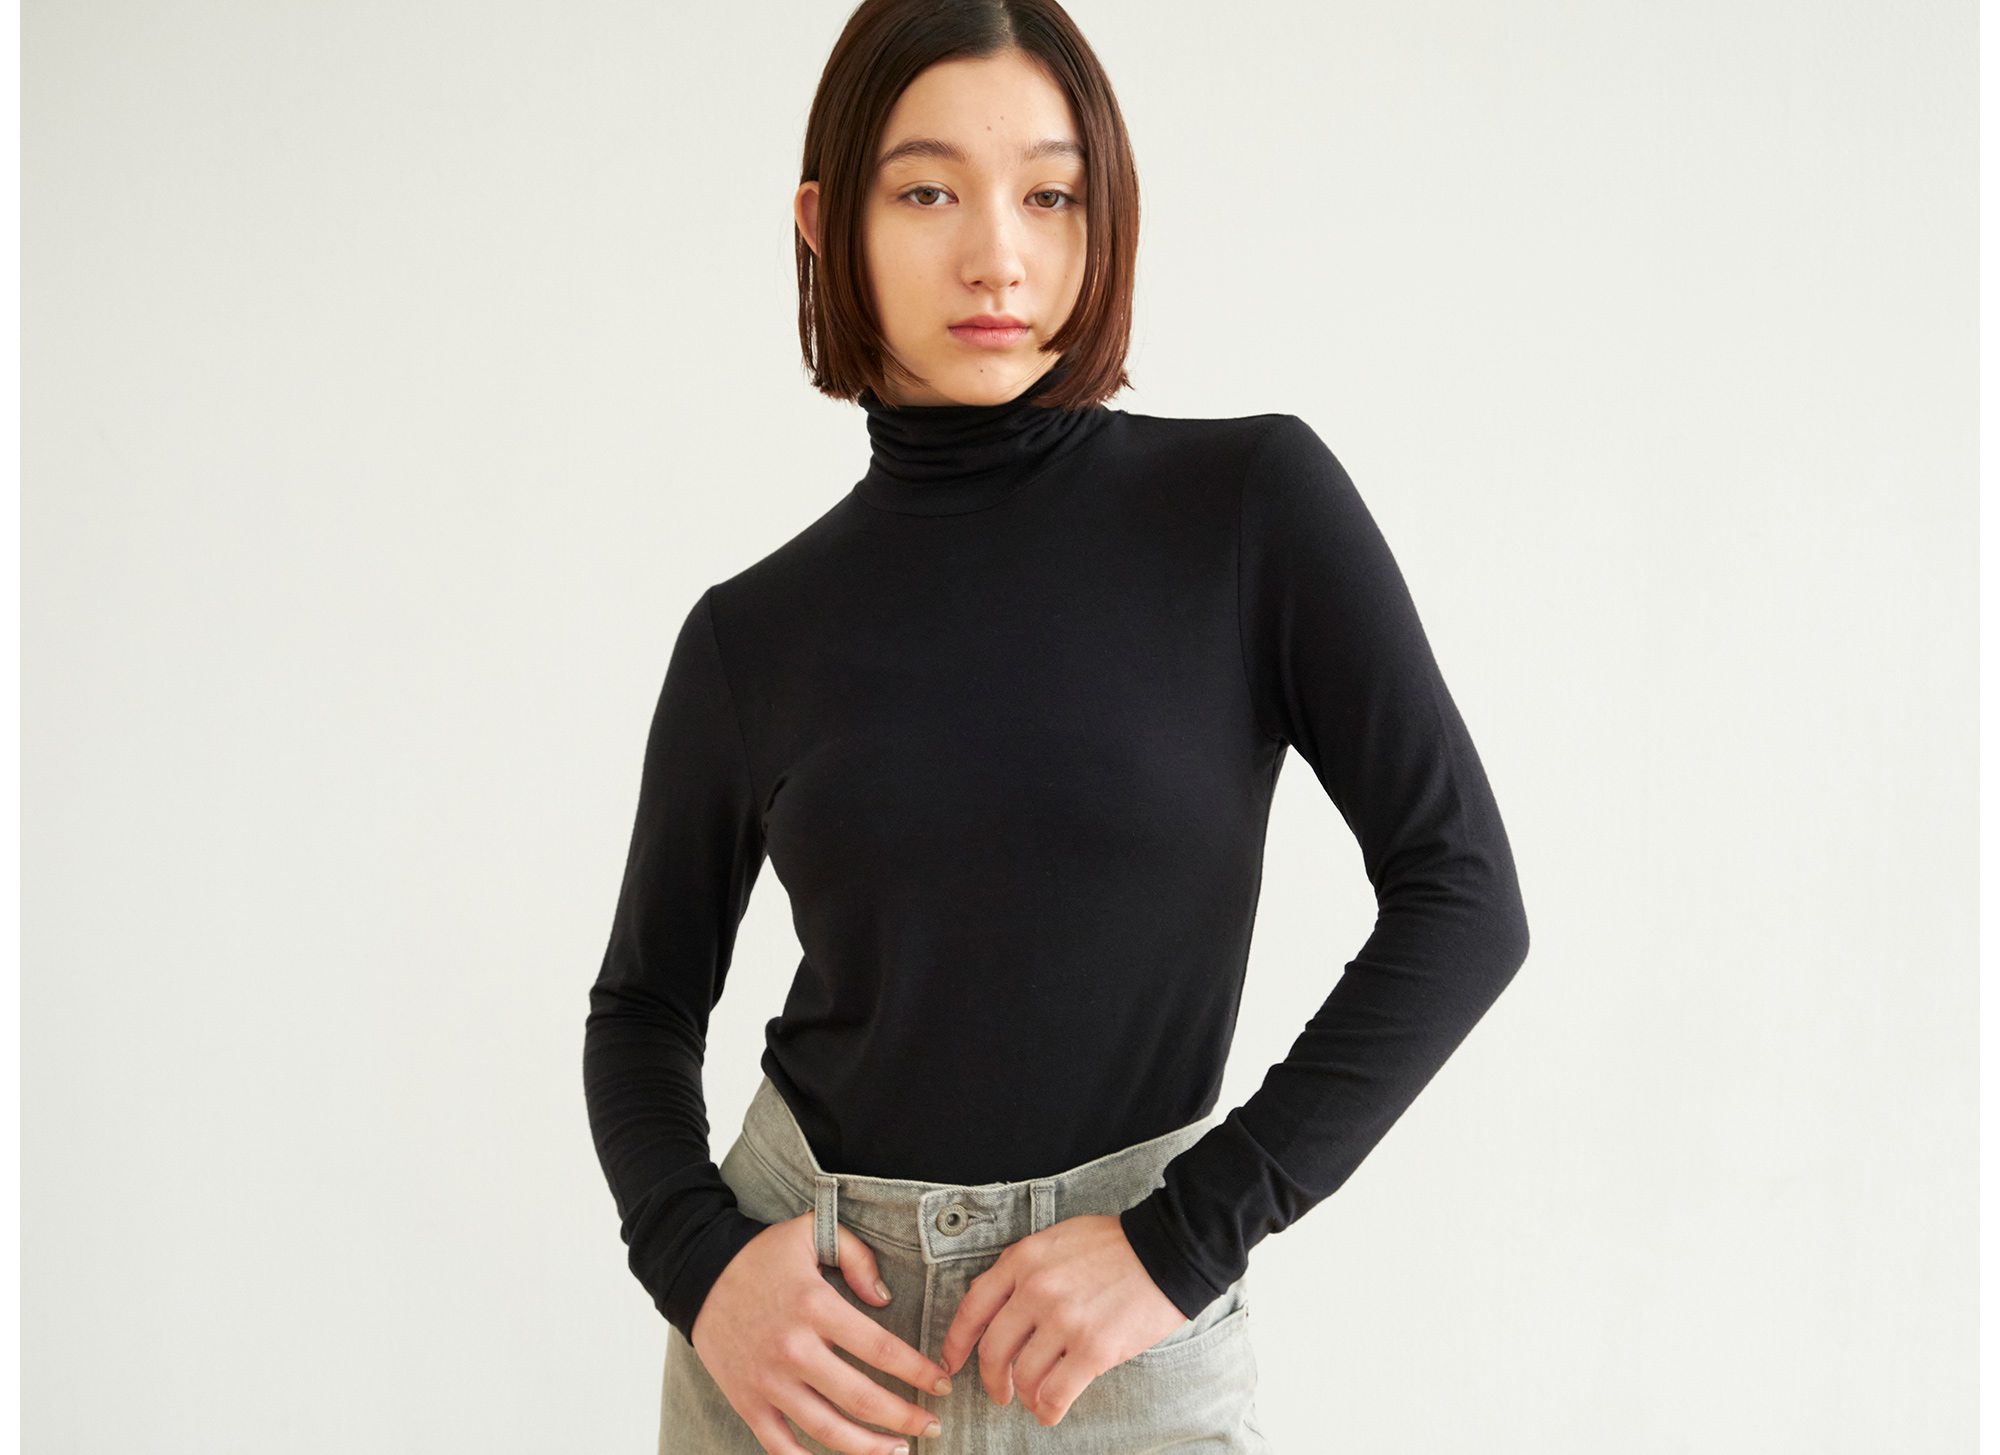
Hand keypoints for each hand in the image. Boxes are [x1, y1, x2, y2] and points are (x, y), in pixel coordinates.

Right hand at [691, 1211, 953, 1454]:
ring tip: (899, 1450)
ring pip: (828, 1431)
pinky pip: (781, 1446)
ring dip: (869, 1448)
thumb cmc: (763, 1254)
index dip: (919, 1371)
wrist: (698, 1272)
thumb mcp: (812, 1232)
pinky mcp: (747, 1401)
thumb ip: (857, 1256)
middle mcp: (793, 1349)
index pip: (880, 1349)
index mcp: (815, 1306)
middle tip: (932, 1425)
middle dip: (906, 1418)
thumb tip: (885, 1299)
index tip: (942, 1383)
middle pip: (861, 1399)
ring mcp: (768, 1380)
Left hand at [938, 1213, 1187, 1426]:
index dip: (957, 1342)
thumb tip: (1003, 1309)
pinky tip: (1051, 1411)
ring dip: (1025, 1396)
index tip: (953, 1362)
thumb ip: (1026, 1270)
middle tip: (1001, 1391)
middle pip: (993, 1350)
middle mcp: (1036, 1290)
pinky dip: (1047, 1410)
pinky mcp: (1093, 1348)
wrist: (1169, 1248)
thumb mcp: (1058, 1240)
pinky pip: (1055, 1394)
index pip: (973, 1307)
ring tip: (1035, 1398)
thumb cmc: (1116, 1245)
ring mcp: (1064, 1320)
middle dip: (992, 1380)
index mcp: (1023, 1260)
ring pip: (1024, 1377)